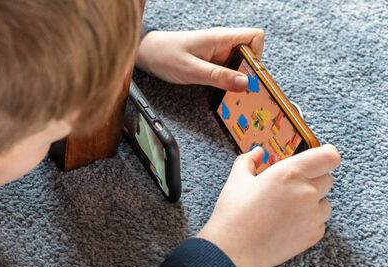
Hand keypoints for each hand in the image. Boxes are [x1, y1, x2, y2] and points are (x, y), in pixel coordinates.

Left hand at [135, 27, 264, 91]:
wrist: (145, 54)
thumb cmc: (164, 55)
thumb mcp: (192, 70)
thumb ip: (218, 76)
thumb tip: (244, 83)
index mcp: (221, 38)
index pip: (255, 37)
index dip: (258, 56)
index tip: (250, 75)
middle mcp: (221, 43)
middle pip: (249, 54)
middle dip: (248, 72)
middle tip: (240, 90)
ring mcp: (216, 53)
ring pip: (238, 64)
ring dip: (236, 79)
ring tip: (228, 93)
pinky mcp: (209, 62)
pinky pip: (225, 70)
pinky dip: (225, 81)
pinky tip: (218, 91)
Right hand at [196, 144, 340, 266]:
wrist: (234, 250)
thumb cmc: (234, 214)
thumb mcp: (236, 180)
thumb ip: (248, 160)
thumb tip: (258, 153)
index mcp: (289, 173)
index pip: (329, 156)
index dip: (326, 154)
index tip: (318, 157)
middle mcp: (306, 192)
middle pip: (327, 178)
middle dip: (312, 179)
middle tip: (289, 187)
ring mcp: (313, 215)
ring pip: (325, 202)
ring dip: (312, 201)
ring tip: (286, 208)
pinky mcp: (314, 234)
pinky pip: (319, 221)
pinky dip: (308, 220)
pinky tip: (286, 223)